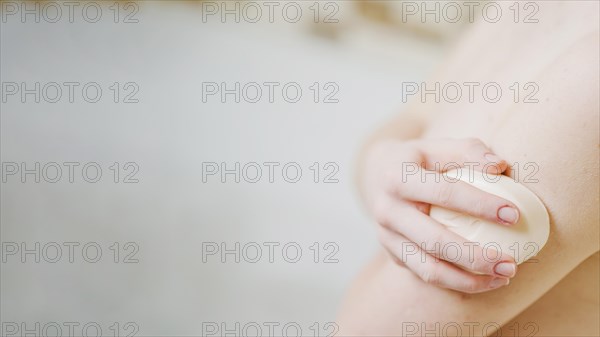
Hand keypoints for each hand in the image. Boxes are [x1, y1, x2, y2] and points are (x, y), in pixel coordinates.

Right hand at [359, 137, 519, 292]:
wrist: (378, 176)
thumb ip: (470, 151)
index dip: (480, 205)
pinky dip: (458, 282)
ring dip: (469, 280)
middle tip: (511, 264)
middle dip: (476, 257)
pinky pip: (426, 276)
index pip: (443, 193)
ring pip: (429, 269)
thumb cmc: (421, 160)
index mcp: (397, 177)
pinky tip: (485, 280)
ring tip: (504, 278)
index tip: (514, 215)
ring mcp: (387, 236)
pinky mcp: (392, 254)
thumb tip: (500, 167)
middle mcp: (387, 210)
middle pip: (435, 241)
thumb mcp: (440, 147)